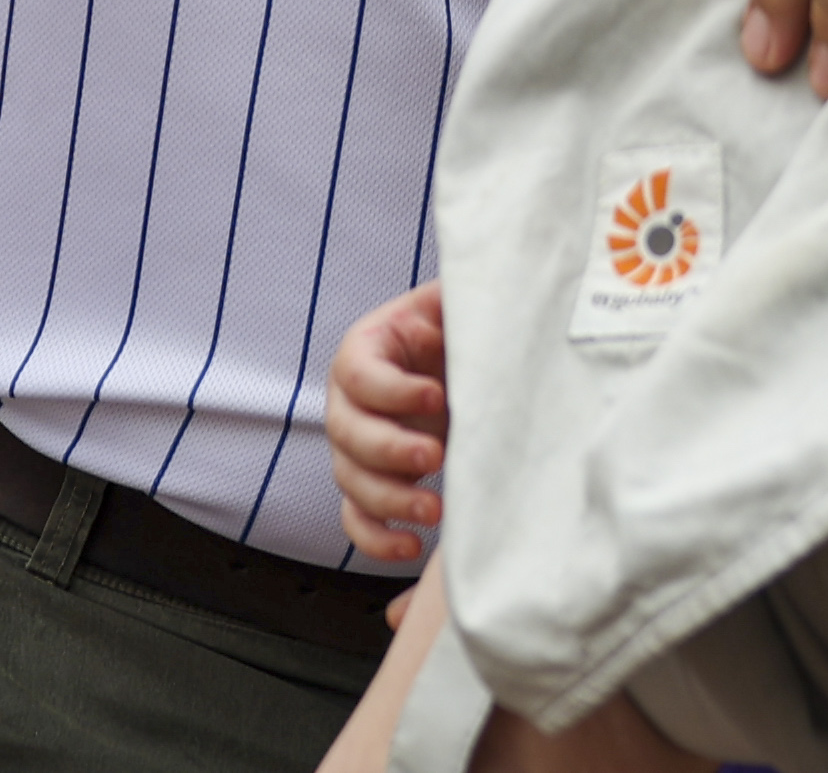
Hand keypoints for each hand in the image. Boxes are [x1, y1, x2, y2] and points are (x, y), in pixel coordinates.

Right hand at [328, 281, 449, 561]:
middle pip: (348, 433)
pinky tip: (411, 545)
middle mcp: (348, 402)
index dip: (393, 390)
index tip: (438, 396)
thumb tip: (479, 283)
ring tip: (435, 509)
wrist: (452, 368)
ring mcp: (352, 449)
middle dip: (391, 449)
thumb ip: (451, 298)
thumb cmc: (451, 333)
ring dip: (390, 499)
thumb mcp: (450, 306)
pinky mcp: (367, 486)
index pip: (360, 374)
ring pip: (350, 480)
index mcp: (364, 351)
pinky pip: (356, 519)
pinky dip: (377, 539)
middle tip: (435, 456)